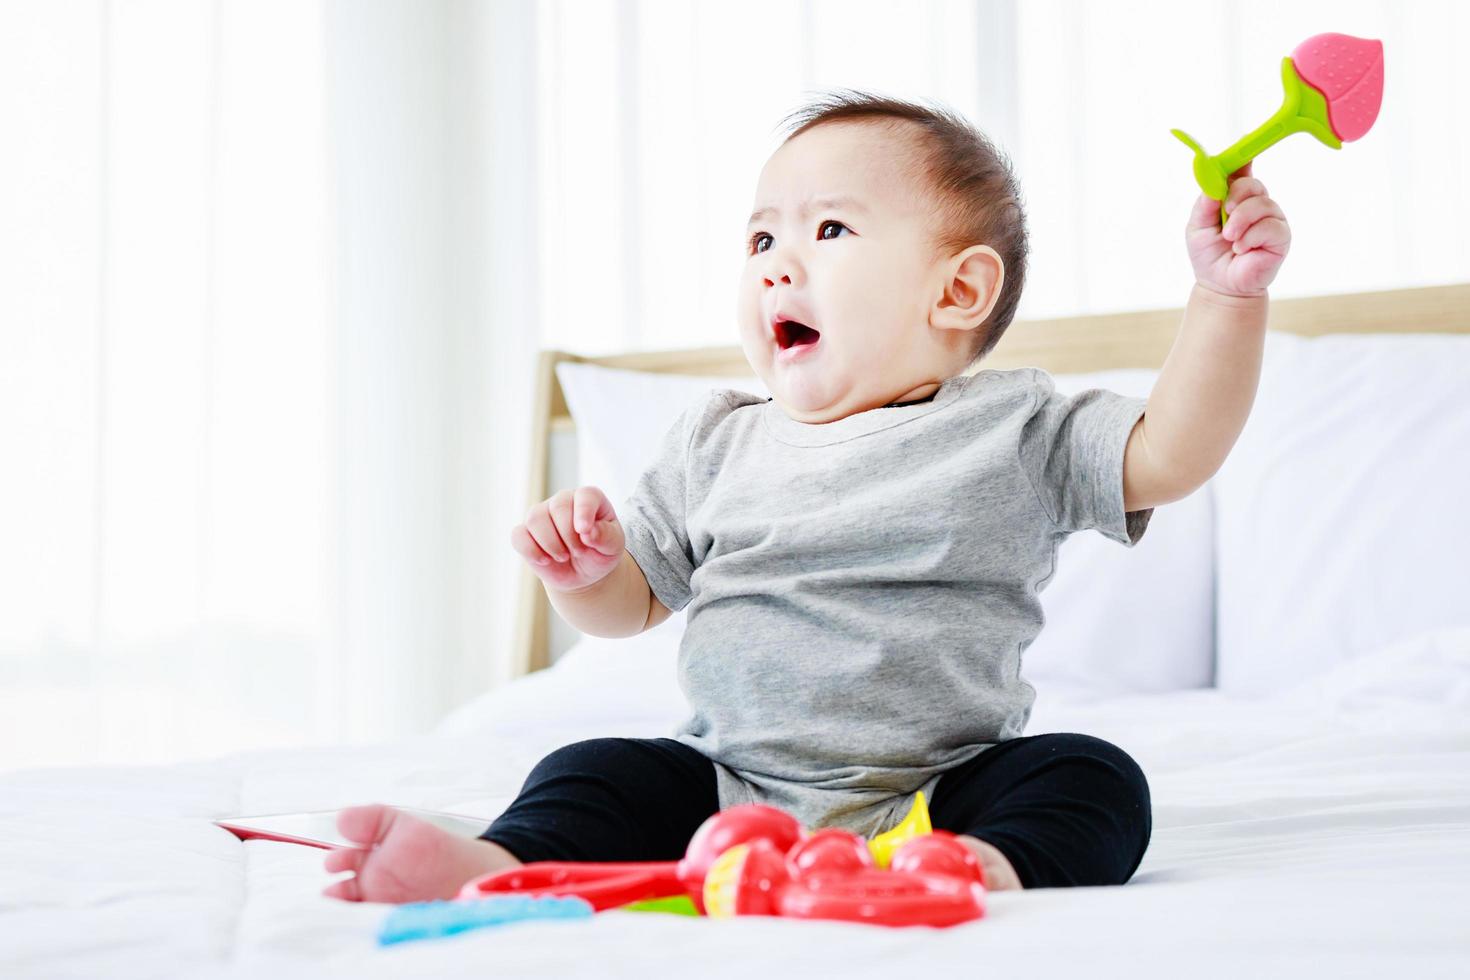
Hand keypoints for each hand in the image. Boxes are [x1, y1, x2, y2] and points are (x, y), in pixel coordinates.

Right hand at [510, 486, 625, 592]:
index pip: (585, 496)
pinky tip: (545, 561)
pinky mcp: (525, 532)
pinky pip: (519, 535)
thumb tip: (588, 532)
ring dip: (551, 544)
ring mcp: (542, 514)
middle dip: (569, 535)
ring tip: (564, 557)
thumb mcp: (612, 547)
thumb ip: (606, 537)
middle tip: (579, 552)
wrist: (583, 573)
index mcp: (589, 498)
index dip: (584, 511)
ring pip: (535, 519)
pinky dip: (531, 551)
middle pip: (558, 508)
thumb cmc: (600, 553)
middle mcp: (563, 501)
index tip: (584, 531)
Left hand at [1185, 161, 1289, 298]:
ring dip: (1240, 222)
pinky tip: (1242, 249)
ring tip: (1230, 239)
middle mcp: (1256, 203)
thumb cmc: (1209, 254)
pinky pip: (1270, 226)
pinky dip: (1250, 238)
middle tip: (1225, 213)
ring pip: (1261, 204)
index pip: (1243, 169)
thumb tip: (1211, 178)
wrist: (1220, 285)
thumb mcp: (1197, 225)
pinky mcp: (1281, 236)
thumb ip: (1205, 201)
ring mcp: (1271, 218)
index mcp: (1235, 196)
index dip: (1244, 153)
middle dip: (1236, 196)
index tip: (1245, 138)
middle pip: (1253, 183)